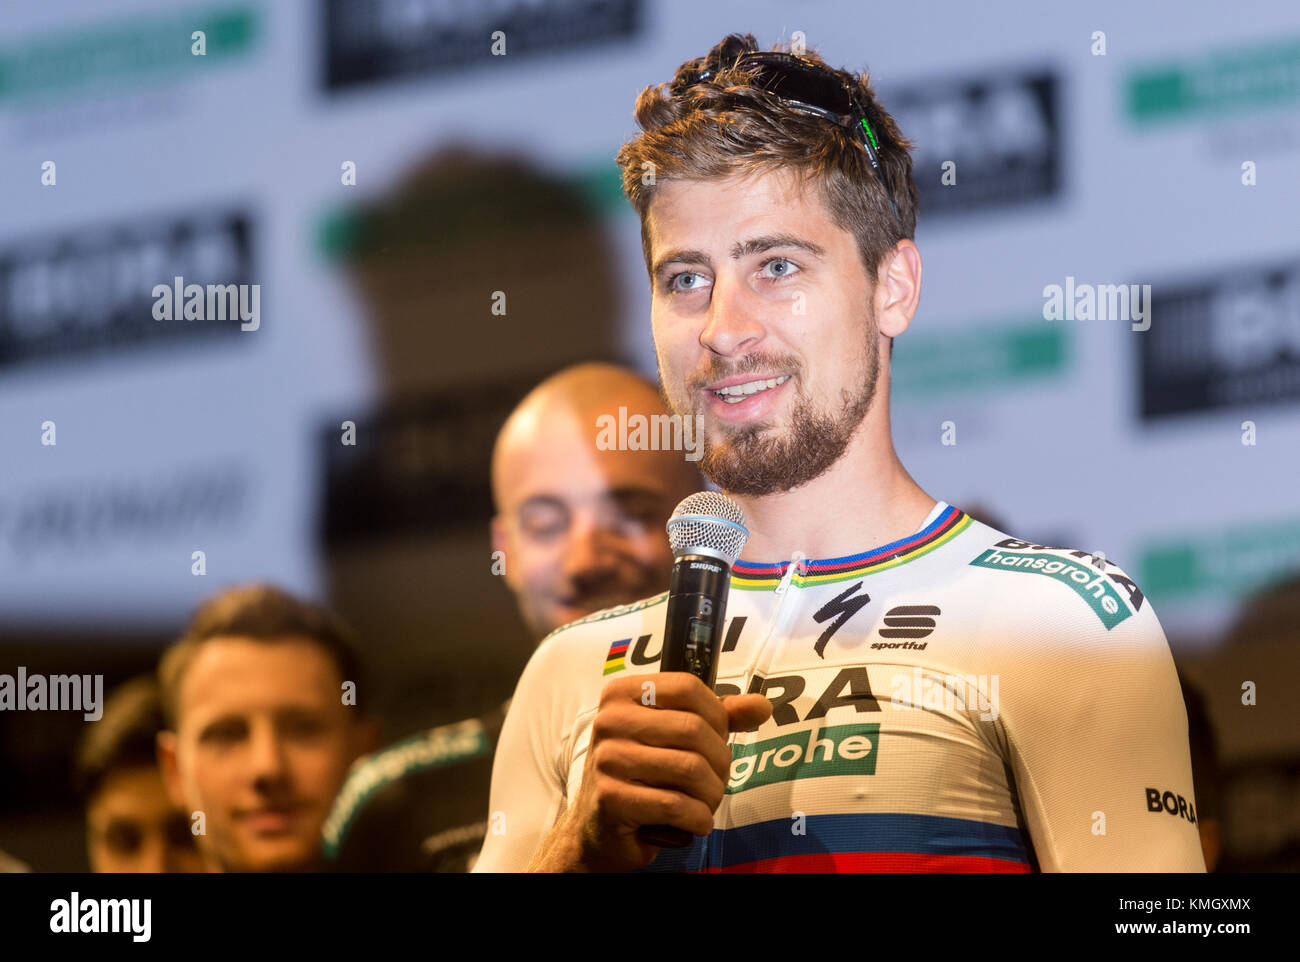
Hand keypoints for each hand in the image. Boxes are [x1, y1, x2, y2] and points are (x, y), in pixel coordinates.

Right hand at [529, 672, 770, 871]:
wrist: (598, 828)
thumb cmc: (642, 775)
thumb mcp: (675, 737)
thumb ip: (717, 718)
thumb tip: (761, 705)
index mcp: (622, 694)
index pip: (688, 687)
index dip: (717, 716)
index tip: (717, 739)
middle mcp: (610, 721)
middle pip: (694, 729)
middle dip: (720, 761)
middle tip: (716, 780)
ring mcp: (607, 759)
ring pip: (690, 769)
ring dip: (711, 794)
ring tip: (705, 803)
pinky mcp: (611, 799)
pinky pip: (676, 805)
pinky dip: (698, 819)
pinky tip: (693, 822)